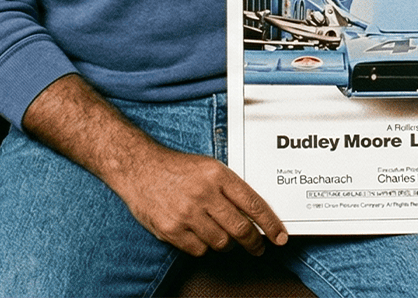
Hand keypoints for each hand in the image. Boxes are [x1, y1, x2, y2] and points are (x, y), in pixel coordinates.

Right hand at [109, 141, 289, 256]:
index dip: (270, 224)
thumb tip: (254, 213)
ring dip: (227, 244)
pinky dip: (203, 247)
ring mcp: (186, 213)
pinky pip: (199, 250)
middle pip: (240, 229)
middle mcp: (203, 193)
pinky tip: (200, 236)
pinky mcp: (170, 229)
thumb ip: (230, 187)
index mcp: (217, 175)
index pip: (254, 204)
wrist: (138, 167)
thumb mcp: (208, 167)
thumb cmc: (175, 168)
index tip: (279, 236)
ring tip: (223, 237)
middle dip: (253, 242)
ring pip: (221, 243)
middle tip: (257, 246)